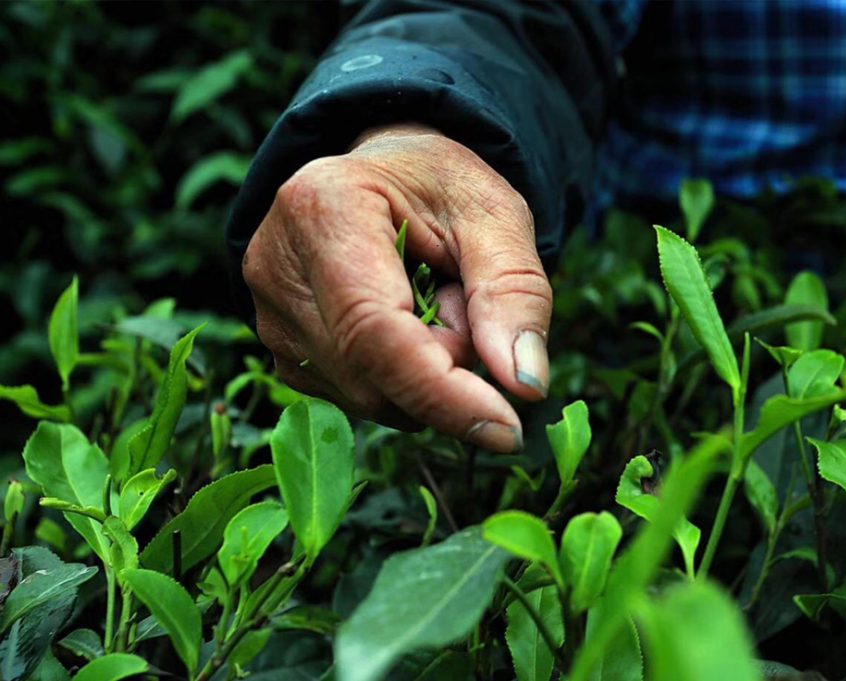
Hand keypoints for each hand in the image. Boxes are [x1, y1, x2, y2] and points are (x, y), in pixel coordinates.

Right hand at [242, 124, 551, 451]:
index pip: (373, 329)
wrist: (388, 174)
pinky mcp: (283, 352)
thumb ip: (515, 293)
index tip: (506, 429)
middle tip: (472, 310)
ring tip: (435, 303)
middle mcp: (276, 268)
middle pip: (371, 375)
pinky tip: (408, 327)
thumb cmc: (441, 188)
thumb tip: (526, 385)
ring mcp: (269, 316)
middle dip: (446, 371)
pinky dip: (402, 381)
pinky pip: (358, 399)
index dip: (440, 391)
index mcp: (323, 208)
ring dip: (427, 376)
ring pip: (367, 398)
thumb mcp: (495, 215)